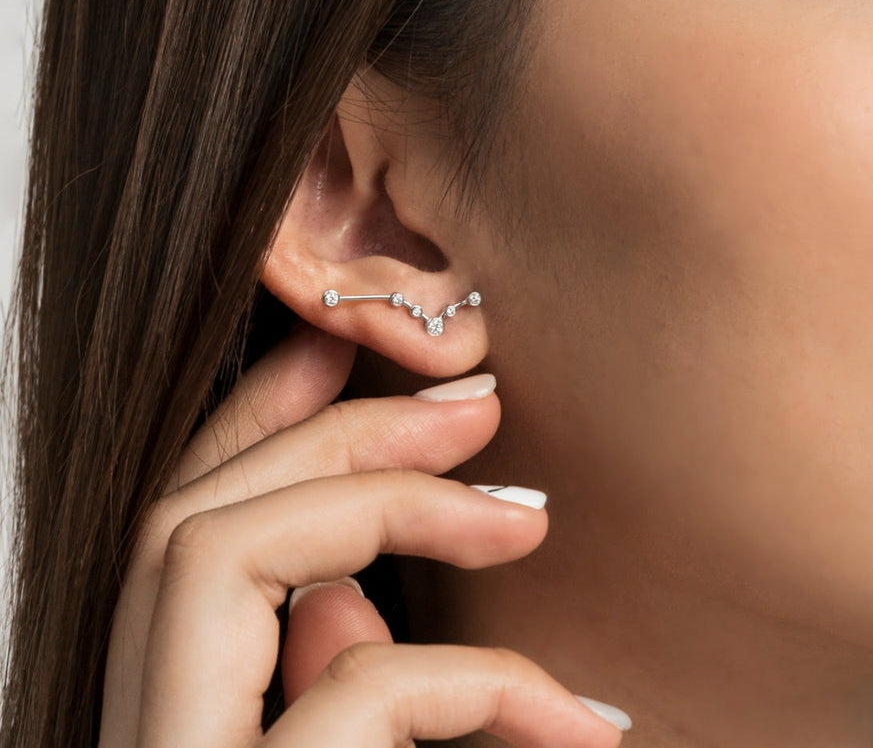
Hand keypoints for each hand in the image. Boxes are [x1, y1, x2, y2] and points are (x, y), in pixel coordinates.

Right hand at [96, 320, 626, 746]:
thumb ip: (321, 680)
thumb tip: (342, 597)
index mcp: (162, 713)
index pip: (171, 528)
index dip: (249, 417)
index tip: (337, 335)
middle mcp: (129, 732)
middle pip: (183, 515)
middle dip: (333, 429)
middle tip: (478, 402)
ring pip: (213, 556)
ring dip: (389, 503)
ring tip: (530, 521)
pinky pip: (349, 686)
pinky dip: (470, 680)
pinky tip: (573, 720)